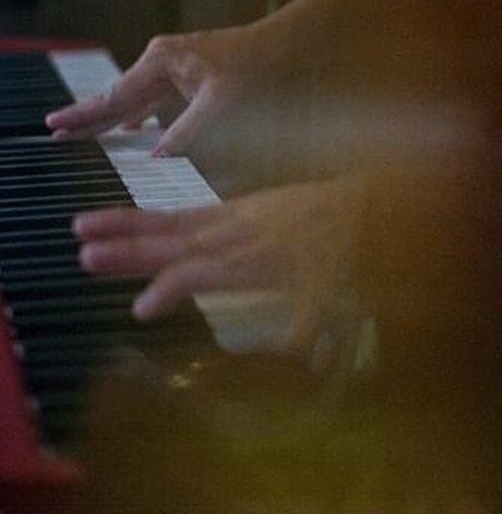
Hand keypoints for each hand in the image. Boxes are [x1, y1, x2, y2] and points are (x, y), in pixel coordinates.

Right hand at [45, 23, 265, 155]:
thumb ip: (186, 131)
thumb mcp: (220, 102)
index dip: (84, 113)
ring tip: (83, 136)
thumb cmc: (254, 65)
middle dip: (88, 117)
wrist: (283, 45)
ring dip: (111, 120)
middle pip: (117, 97)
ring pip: (134, 102)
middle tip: (56, 134)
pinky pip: (154, 103)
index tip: (53, 123)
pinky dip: (138, 118)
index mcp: (161, 61)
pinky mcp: (188, 80)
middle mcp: (162, 63)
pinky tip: (131, 131)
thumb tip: (157, 157)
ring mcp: (175, 70)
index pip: (115, 95)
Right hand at [74, 176, 363, 353]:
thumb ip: (312, 326)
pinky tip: (126, 222)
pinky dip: (150, 217)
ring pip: (167, 222)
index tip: (139, 311)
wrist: (354, 202)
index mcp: (248, 260)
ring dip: (124, 224)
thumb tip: (313, 363)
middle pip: (170, 242)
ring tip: (81, 226)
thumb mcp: (328, 293)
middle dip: (127, 250)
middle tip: (84, 256)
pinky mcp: (230, 208)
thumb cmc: (339, 252)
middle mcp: (229, 237)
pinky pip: (182, 213)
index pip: (197, 273)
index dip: (169, 290)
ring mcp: (226, 219)